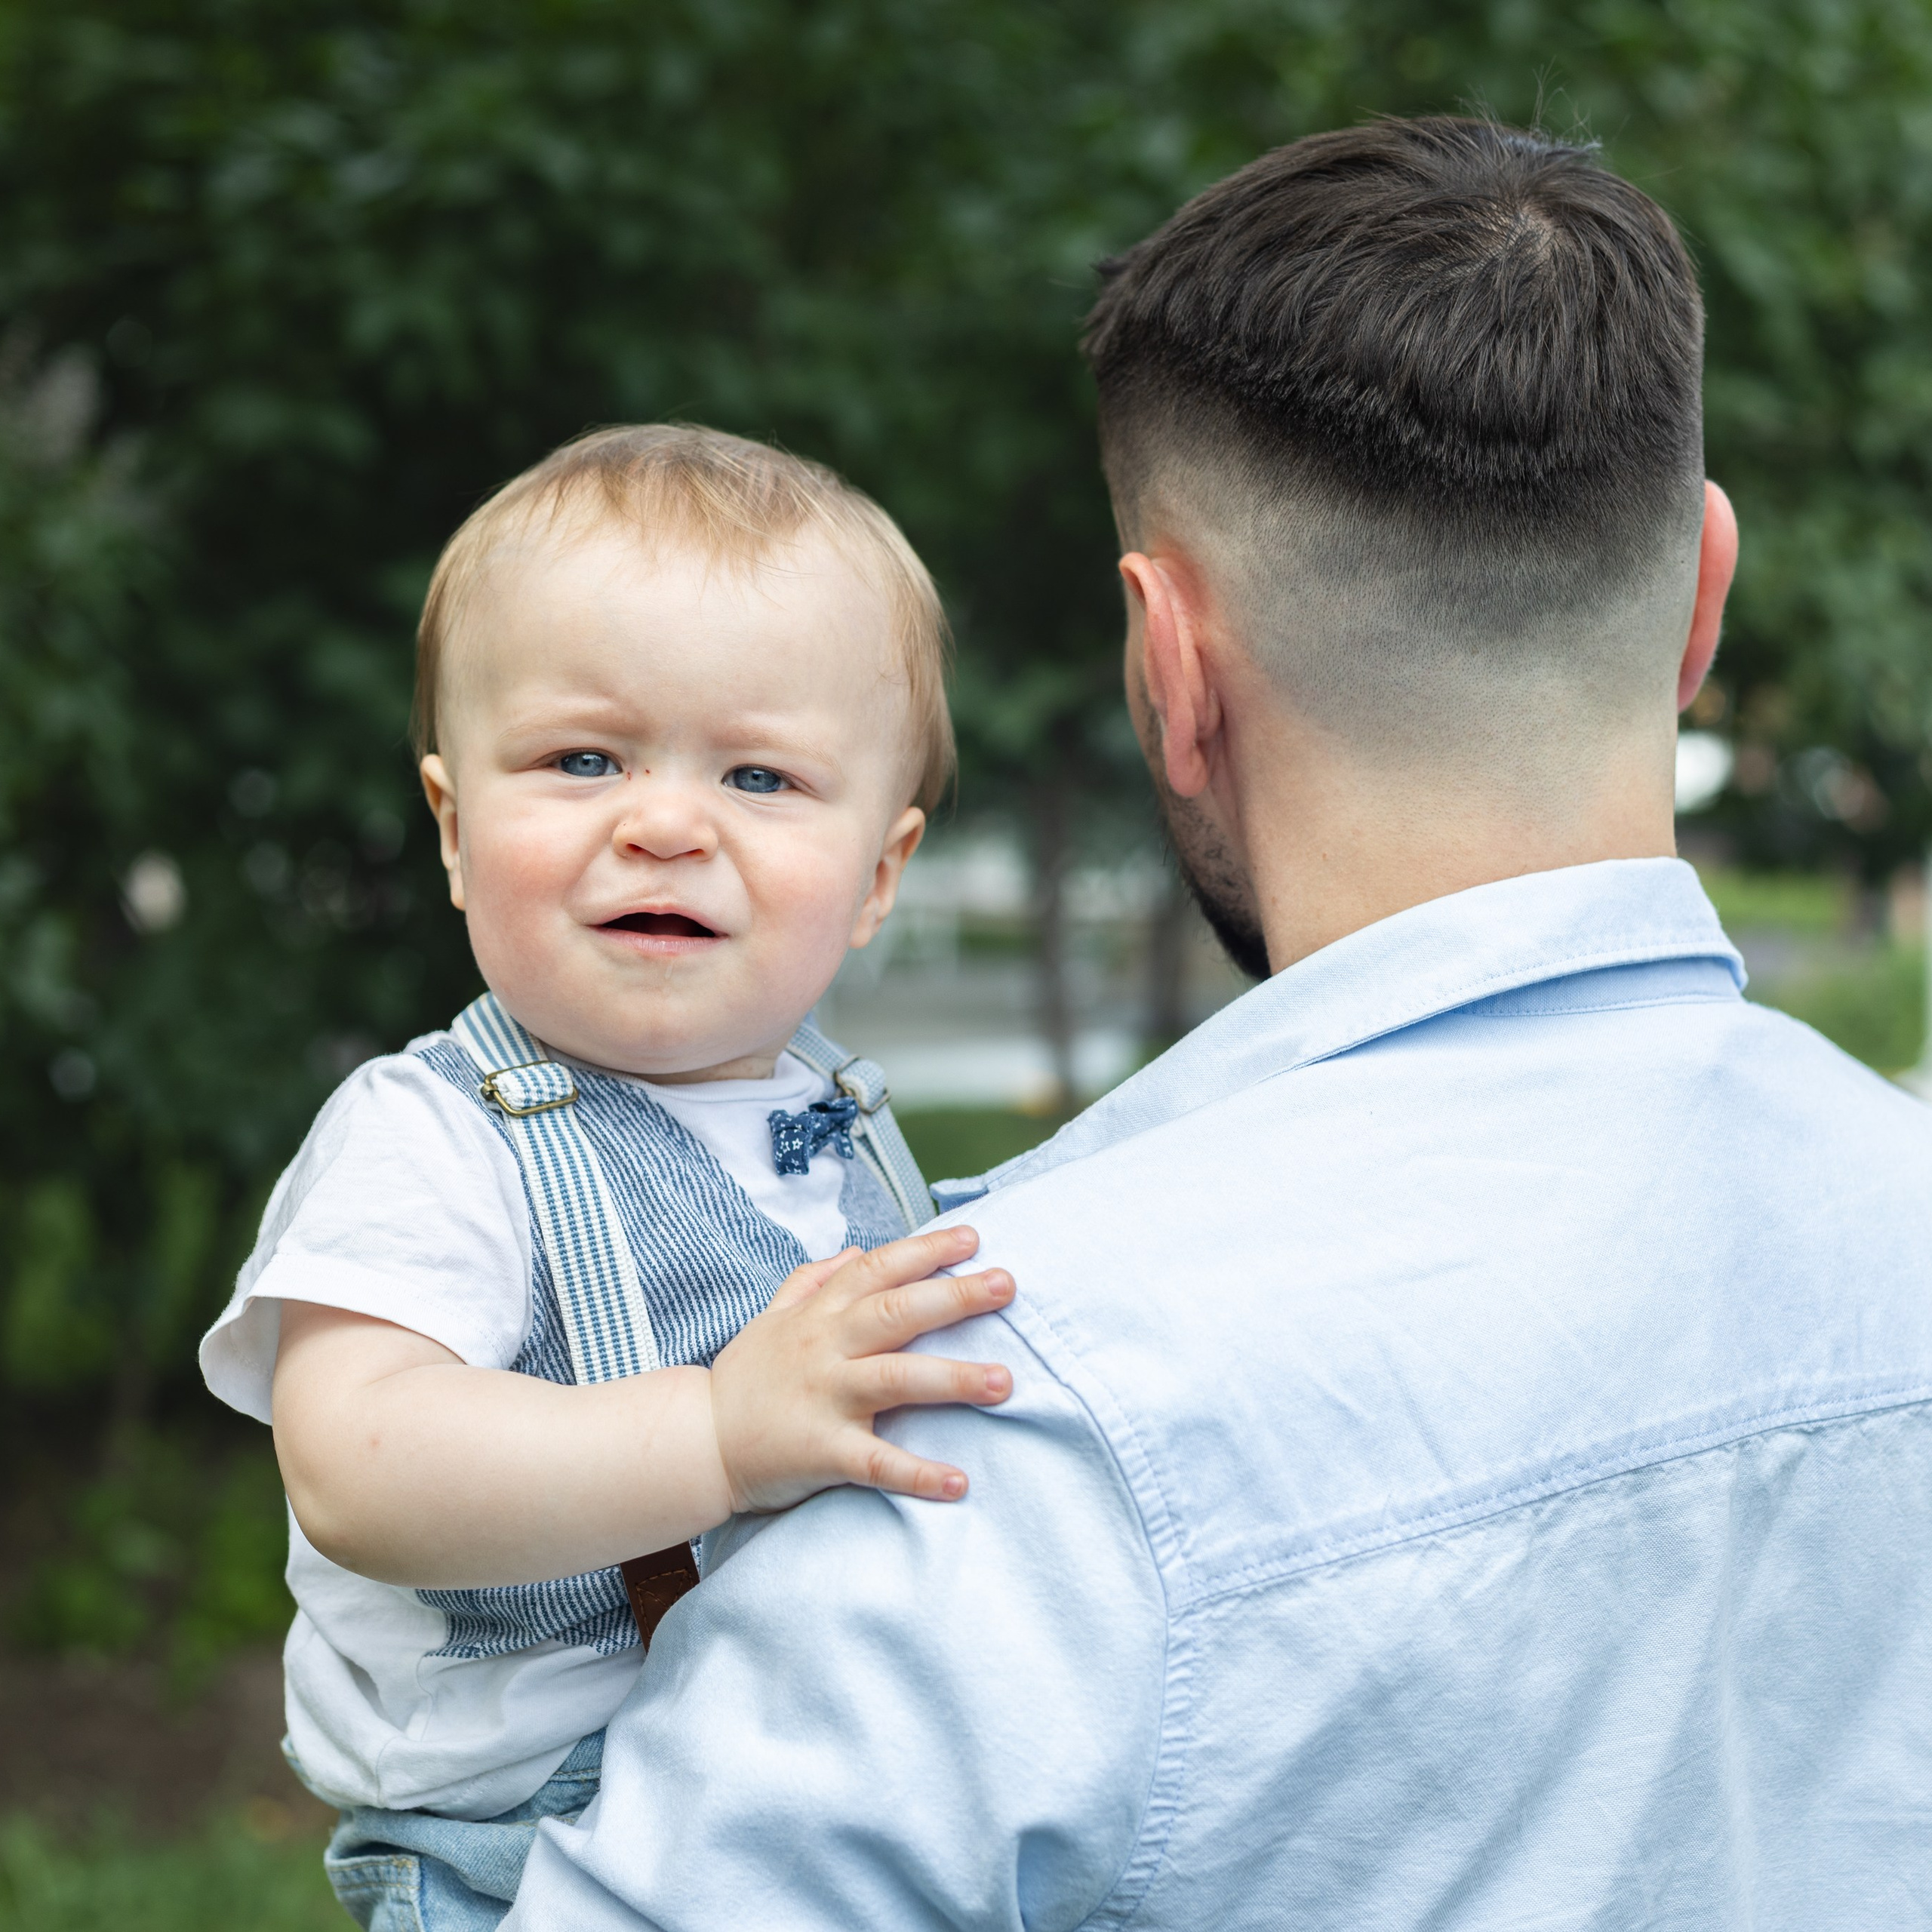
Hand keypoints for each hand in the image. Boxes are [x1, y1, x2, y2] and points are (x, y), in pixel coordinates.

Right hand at [708, 1225, 1014, 1513]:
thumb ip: (812, 1280)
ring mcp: (824, 1398)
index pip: (877, 1269)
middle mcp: (825, 1348)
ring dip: (953, 1379)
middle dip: (956, 1296)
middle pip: (898, 1312)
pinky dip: (917, 1474)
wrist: (694, 1442)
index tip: (973, 1238)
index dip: (925, 1250)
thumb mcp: (771, 1318)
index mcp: (819, 1316)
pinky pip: (876, 1463)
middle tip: (1008, 1285)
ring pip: (896, 1379)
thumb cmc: (743, 1380)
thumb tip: (855, 1252)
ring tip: (1004, 1381)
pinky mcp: (822, 1450)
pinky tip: (958, 1482)